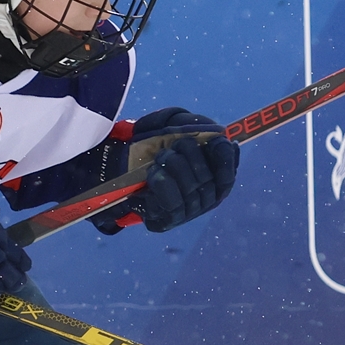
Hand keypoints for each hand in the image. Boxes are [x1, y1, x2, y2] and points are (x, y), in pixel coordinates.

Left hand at [93, 109, 238, 233]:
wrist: (117, 165)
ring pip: (191, 190)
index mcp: (212, 179)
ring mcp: (186, 212)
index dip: (225, 159)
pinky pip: (172, 203)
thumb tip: (220, 133)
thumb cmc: (150, 144)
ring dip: (175, 166)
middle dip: (193, 155)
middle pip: (209, 179)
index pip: (228, 174)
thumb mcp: (172, 125)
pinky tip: (153, 172)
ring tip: (160, 156)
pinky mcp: (166, 220)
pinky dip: (163, 183)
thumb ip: (194, 124)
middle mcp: (204, 198)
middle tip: (177, 145)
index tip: (216, 141)